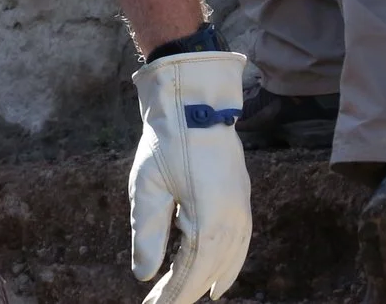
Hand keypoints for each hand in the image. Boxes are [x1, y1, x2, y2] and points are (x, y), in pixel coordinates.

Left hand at [129, 50, 252, 301]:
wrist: (195, 102)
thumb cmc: (166, 142)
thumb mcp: (147, 187)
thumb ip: (146, 234)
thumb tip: (143, 275)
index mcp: (209, 220)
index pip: (191, 273)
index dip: (173, 295)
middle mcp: (233, 219)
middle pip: (212, 270)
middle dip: (187, 290)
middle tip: (162, 302)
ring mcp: (242, 208)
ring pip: (231, 258)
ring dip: (211, 279)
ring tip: (193, 296)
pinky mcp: (242, 198)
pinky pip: (241, 242)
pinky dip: (230, 262)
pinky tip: (219, 271)